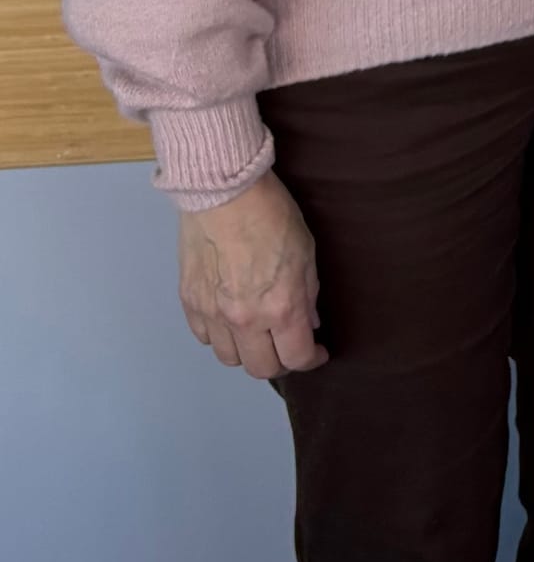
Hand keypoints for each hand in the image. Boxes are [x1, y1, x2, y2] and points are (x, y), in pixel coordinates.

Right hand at [177, 171, 326, 378]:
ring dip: (247, 352)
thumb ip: (308, 294)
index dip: (311, 359)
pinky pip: (204, 337)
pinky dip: (220, 336)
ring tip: (259, 335)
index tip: (317, 351)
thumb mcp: (306, 252)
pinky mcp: (189, 303)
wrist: (224, 193)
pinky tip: (231, 320)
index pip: (296, 358)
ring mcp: (213, 314)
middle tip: (288, 346)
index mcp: (280, 308)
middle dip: (280, 362)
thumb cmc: (272, 214)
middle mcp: (245, 320)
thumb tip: (308, 322)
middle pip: (261, 368)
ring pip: (229, 358)